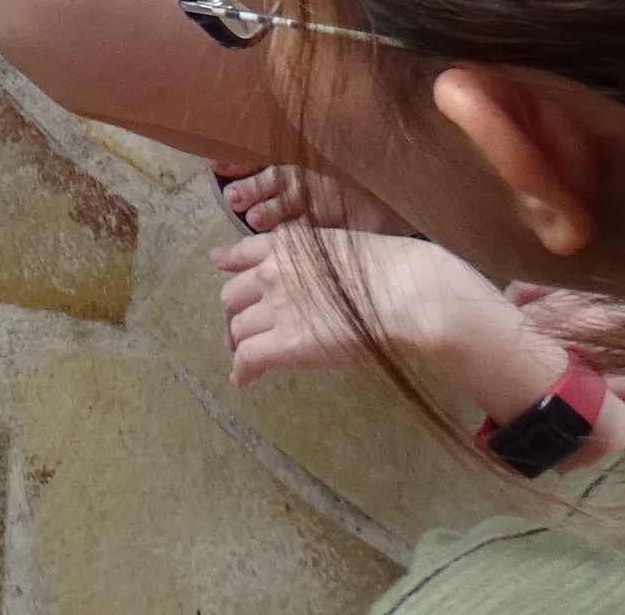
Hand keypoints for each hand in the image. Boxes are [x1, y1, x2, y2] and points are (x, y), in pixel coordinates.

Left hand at [212, 228, 519, 392]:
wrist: (404, 294)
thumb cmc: (392, 270)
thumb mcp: (344, 247)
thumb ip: (316, 258)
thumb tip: (319, 275)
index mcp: (287, 246)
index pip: (243, 252)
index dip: (229, 262)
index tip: (220, 263)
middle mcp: (272, 273)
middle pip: (233, 295)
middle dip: (236, 312)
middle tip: (243, 328)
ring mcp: (275, 309)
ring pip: (239, 329)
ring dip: (241, 342)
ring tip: (247, 356)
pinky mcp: (284, 344)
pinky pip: (248, 358)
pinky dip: (242, 370)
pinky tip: (243, 380)